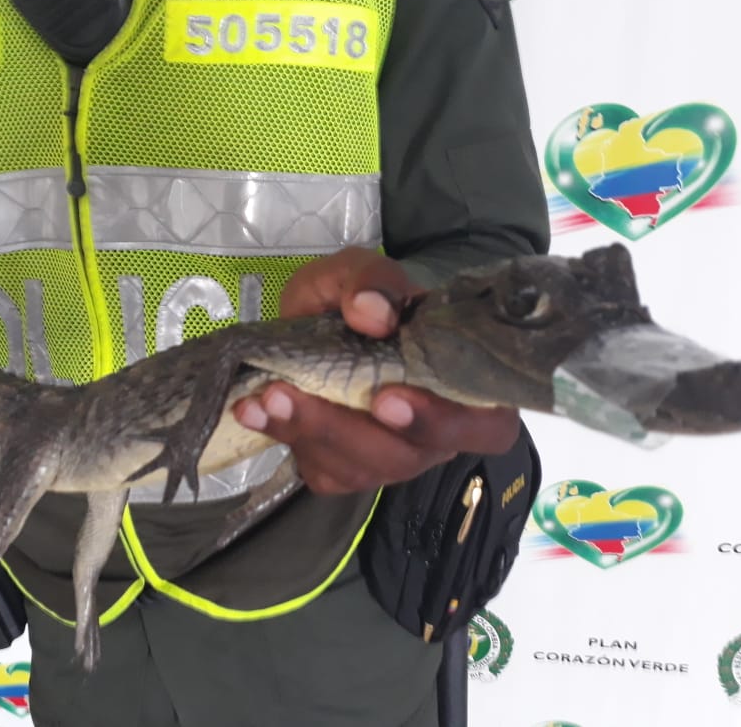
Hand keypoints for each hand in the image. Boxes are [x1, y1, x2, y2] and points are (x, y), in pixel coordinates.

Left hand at [232, 248, 519, 494]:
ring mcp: (391, 456)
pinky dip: (286, 438)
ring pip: (360, 468)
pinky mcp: (347, 468)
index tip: (389, 397)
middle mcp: (435, 433)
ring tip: (263, 395)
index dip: (445, 423)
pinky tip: (254, 410)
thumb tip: (372, 312)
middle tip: (290, 393)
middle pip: (407, 456)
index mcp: (463, 385)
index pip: (486, 427)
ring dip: (306, 432)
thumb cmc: (360, 300)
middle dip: (346, 430)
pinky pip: (325, 471)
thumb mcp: (359, 270)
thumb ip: (372, 279)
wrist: (322, 322)